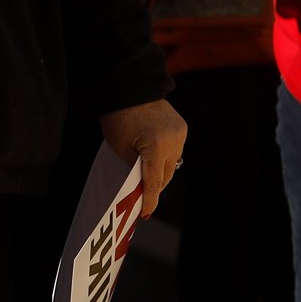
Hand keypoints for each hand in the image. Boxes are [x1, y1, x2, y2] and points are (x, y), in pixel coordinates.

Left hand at [100, 99, 187, 218]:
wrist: (129, 87)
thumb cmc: (118, 117)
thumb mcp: (120, 148)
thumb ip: (134, 168)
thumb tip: (142, 185)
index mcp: (155, 147)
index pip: (154, 183)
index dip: (150, 201)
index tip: (146, 214)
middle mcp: (173, 141)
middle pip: (165, 175)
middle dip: (154, 186)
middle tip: (143, 198)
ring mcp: (180, 133)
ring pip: (172, 163)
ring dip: (160, 170)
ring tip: (147, 177)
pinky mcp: (182, 127)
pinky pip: (174, 150)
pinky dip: (164, 156)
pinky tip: (154, 158)